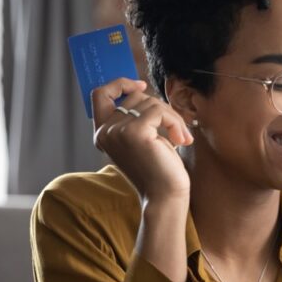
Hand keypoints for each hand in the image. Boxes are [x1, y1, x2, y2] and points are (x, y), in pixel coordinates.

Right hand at [91, 78, 192, 203]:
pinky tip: (181, 140)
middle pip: (135, 96)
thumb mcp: (142, 139)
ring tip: (181, 138)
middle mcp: (105, 131)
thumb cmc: (158, 170)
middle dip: (161, 108)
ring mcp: (117, 131)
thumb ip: (136, 117)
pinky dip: (175, 122)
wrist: (164, 197)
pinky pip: (159, 111)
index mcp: (103, 134)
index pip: (100, 94)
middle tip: (177, 129)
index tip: (142, 85)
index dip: (120, 84)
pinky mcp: (134, 132)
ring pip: (150, 102)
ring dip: (172, 117)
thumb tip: (142, 89)